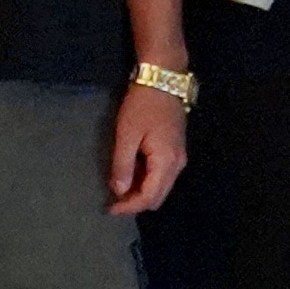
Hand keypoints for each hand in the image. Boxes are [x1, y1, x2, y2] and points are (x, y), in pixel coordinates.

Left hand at [108, 80, 188, 214]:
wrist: (163, 79)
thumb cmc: (143, 105)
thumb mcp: (127, 134)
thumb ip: (123, 165)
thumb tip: (119, 191)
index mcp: (166, 162)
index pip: (149, 197)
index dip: (129, 207)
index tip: (110, 209)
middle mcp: (178, 164)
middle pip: (158, 197)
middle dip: (136, 203)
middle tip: (113, 201)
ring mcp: (179, 158)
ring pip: (161, 187)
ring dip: (141, 192)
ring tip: (119, 187)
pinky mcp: (176, 151)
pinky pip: (162, 175)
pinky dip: (147, 180)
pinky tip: (131, 173)